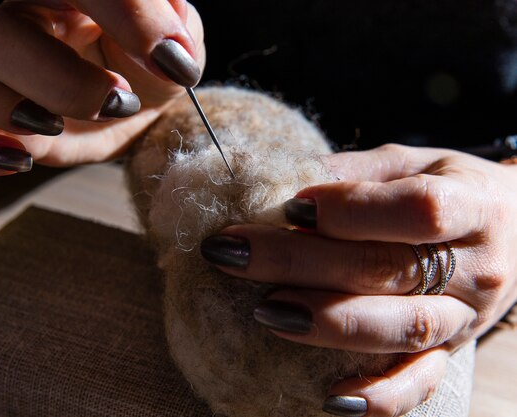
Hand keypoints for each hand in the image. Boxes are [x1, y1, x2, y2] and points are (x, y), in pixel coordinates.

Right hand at [0, 0, 203, 175]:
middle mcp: (24, 16)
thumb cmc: (153, 59)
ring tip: (53, 128)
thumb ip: (173, 30)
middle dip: (64, 84)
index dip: (124, 17)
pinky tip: (17, 159)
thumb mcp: (178, 39)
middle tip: (119, 102)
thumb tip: (169, 54)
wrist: (141, 99)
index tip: (170, 60)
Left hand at [200, 144, 516, 416]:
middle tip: (232, 252)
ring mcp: (464, 318)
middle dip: (299, 262)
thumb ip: (354, 174)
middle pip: (385, 270)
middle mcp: (474, 268)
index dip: (350, 209)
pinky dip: (378, 397)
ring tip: (265, 311)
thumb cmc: (449, 188)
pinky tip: (328, 398)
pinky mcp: (451, 353)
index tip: (288, 206)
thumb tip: (283, 183)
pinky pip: (419, 383)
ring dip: (327, 323)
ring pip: (398, 329)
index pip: (416, 210)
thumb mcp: (411, 163)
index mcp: (472, 207)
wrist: (516, 231)